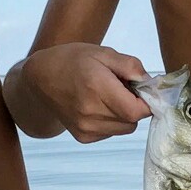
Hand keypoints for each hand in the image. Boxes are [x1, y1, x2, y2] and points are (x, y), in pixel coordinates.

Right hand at [26, 44, 151, 143]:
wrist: (40, 79)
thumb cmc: (72, 61)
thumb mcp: (102, 52)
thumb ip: (130, 65)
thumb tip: (150, 82)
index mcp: (96, 87)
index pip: (136, 110)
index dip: (146, 102)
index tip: (142, 90)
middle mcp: (90, 112)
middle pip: (133, 121)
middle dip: (135, 106)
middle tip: (123, 88)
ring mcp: (85, 128)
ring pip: (125, 128)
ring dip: (124, 114)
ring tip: (108, 96)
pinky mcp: (83, 137)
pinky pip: (111, 132)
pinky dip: (112, 121)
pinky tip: (98, 106)